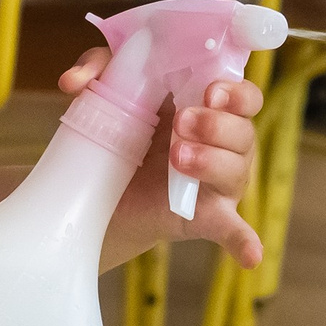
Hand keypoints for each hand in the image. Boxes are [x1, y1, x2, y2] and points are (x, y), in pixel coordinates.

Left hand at [61, 47, 266, 267]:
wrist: (104, 188)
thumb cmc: (121, 130)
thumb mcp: (110, 90)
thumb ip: (98, 69)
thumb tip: (74, 81)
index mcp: (211, 108)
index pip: (243, 95)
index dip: (235, 91)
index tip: (209, 91)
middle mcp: (224, 144)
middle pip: (244, 132)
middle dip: (216, 125)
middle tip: (180, 123)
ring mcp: (218, 182)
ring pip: (236, 170)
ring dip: (211, 161)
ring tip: (176, 156)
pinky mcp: (205, 217)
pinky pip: (232, 230)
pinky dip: (243, 241)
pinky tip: (251, 257)